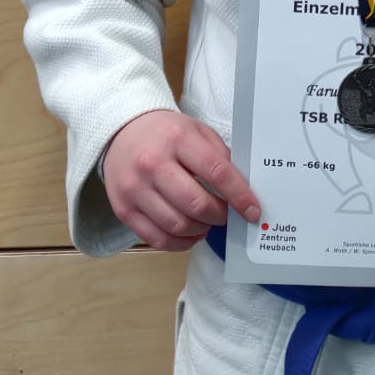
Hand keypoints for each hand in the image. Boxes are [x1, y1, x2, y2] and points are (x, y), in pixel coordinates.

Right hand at [102, 112, 260, 251]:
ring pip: (178, 225)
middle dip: (219, 216)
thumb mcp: (196, 131)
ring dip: (201, 230)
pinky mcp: (123, 209)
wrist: (121, 132)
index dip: (239, 196)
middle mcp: (153, 164)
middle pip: (196, 204)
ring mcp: (135, 189)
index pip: (216, 173)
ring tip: (207, 222)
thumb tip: (243, 189)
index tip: (253, 210)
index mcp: (177, 139)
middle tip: (225, 215)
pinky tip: (190, 234)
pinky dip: (180, 243)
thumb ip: (219, 156)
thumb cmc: (166, 133)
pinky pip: (157, 239)